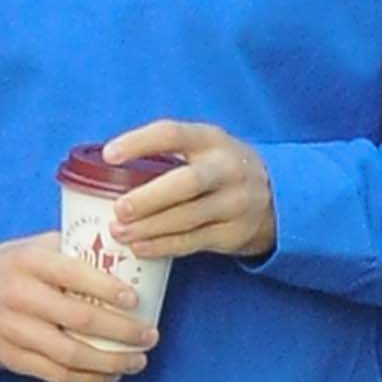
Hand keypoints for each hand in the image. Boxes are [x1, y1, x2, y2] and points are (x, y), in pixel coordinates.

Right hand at [0, 232, 157, 381]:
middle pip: (79, 320)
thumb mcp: (31, 246)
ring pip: (70, 355)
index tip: (135, 299)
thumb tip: (121, 252)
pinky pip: (56, 375)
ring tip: (137, 361)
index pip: (74, 275)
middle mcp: (22, 297)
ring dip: (110, 362)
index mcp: (31, 263)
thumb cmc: (7, 268)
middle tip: (149, 335)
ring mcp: (16, 331)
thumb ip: (70, 248)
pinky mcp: (13, 358)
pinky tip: (109, 375)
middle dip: (122, 331)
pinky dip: (88, 380)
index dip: (108, 289)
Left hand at [102, 118, 277, 259]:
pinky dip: (163, 246)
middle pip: (187, 182)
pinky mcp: (233, 233)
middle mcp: (227, 169)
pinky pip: (193, 242)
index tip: (109, 154)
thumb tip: (103, 166)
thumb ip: (167, 153)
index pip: (173, 134)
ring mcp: (234, 203)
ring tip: (118, 232)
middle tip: (118, 209)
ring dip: (150, 227)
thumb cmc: (219, 169)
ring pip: (188, 217)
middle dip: (150, 197)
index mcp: (211, 140)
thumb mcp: (204, 148)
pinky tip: (139, 247)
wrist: (277, 197)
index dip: (140, 142)